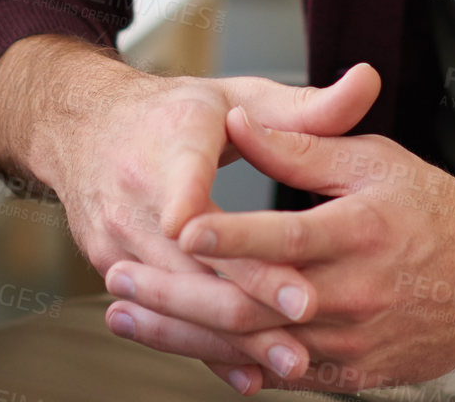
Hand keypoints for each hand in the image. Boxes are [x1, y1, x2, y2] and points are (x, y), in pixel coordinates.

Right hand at [0, 36, 381, 391]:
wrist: (86, 129)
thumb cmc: (174, 113)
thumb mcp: (237, 94)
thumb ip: (304, 106)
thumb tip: (369, 81)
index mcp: (171, 144)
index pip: (204, 195)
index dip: (241, 238)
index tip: (286, 268)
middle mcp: (137, 198)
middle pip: (197, 262)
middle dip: (253, 297)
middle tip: (309, 320)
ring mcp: (119, 241)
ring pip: (183, 300)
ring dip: (235, 336)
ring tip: (293, 360)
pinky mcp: (114, 269)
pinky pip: (167, 318)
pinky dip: (208, 349)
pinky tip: (249, 375)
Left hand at [106, 107, 454, 392]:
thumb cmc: (437, 210)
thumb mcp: (374, 161)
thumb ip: (302, 147)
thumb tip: (241, 125)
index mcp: (362, 232)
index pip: (283, 237)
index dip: (229, 233)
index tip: (179, 223)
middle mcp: (355, 296)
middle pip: (254, 304)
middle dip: (178, 295)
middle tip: (119, 280)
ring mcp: (354, 345)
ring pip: (255, 348)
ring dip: (186, 335)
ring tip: (129, 315)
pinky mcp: (354, 377)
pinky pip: (282, 375)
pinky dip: (230, 364)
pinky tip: (184, 348)